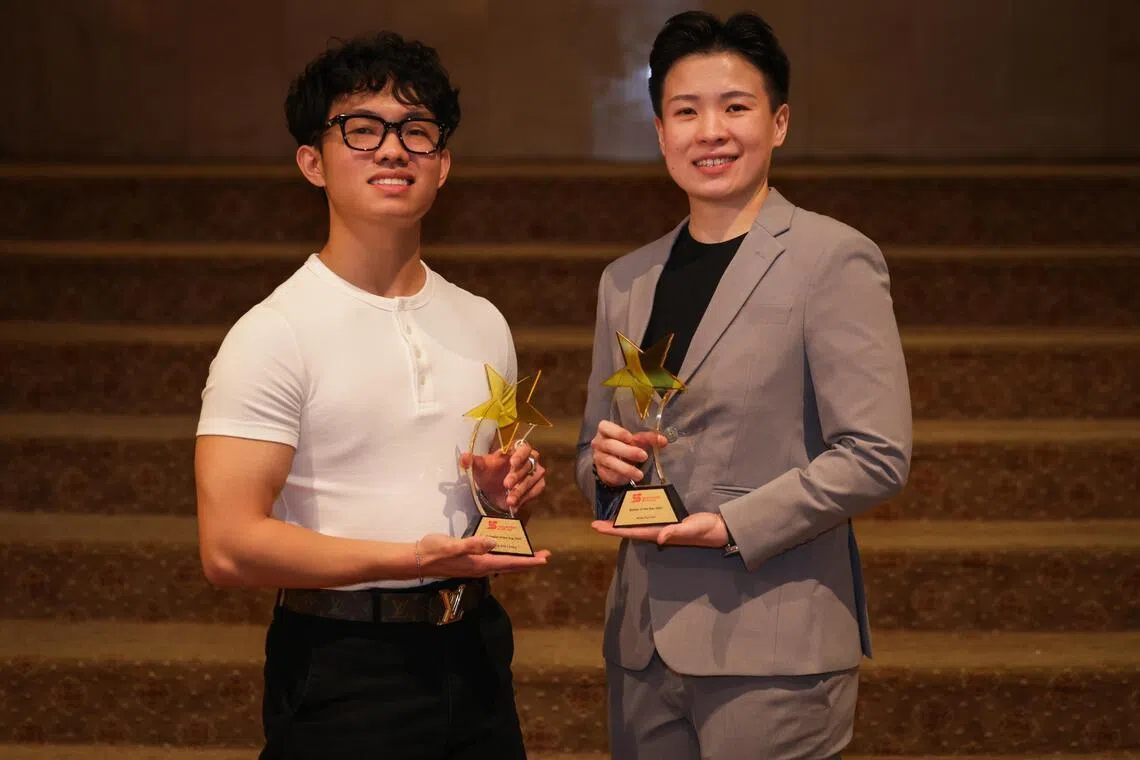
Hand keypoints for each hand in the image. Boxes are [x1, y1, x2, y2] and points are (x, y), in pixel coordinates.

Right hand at [417, 533, 550, 577]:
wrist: (417, 559)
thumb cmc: (434, 550)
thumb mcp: (452, 545)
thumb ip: (472, 545)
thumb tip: (493, 543)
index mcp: (480, 563)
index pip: (510, 563)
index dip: (529, 561)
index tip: (544, 559)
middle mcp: (481, 568)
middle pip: (511, 566)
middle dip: (529, 562)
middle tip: (545, 556)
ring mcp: (476, 567)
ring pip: (504, 565)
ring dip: (519, 561)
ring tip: (531, 556)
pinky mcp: (470, 564)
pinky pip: (495, 563)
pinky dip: (506, 559)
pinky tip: (507, 553)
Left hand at [460, 440, 545, 511]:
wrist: (493, 492)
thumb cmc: (489, 474)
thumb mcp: (479, 468)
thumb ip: (473, 462)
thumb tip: (463, 458)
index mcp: (516, 449)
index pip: (523, 447)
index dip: (519, 455)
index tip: (512, 463)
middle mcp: (529, 458)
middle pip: (528, 464)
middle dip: (516, 476)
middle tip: (506, 485)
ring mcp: (535, 472)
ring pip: (533, 479)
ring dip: (521, 489)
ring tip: (509, 500)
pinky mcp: (538, 485)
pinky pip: (536, 490)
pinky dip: (526, 497)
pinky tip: (516, 504)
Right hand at [591, 420, 667, 486]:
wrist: (614, 463)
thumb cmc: (624, 445)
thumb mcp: (635, 440)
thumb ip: (647, 438)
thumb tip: (663, 440)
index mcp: (605, 430)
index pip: (605, 427)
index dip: (617, 431)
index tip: (630, 437)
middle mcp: (599, 443)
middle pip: (610, 445)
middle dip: (627, 451)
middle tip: (643, 456)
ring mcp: (598, 458)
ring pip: (610, 461)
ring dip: (626, 468)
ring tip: (639, 474)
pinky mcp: (601, 471)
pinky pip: (609, 474)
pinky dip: (620, 476)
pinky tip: (630, 479)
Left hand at [591, 512, 728, 547]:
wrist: (718, 529)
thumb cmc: (705, 529)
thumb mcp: (691, 528)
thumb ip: (676, 532)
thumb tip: (659, 537)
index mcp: (659, 533)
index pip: (631, 532)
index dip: (614, 530)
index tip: (597, 527)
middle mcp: (657, 531)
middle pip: (630, 529)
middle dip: (613, 527)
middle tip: (595, 523)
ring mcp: (662, 527)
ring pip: (637, 525)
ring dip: (622, 522)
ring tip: (608, 519)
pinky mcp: (668, 521)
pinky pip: (647, 519)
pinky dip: (636, 516)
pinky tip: (632, 511)